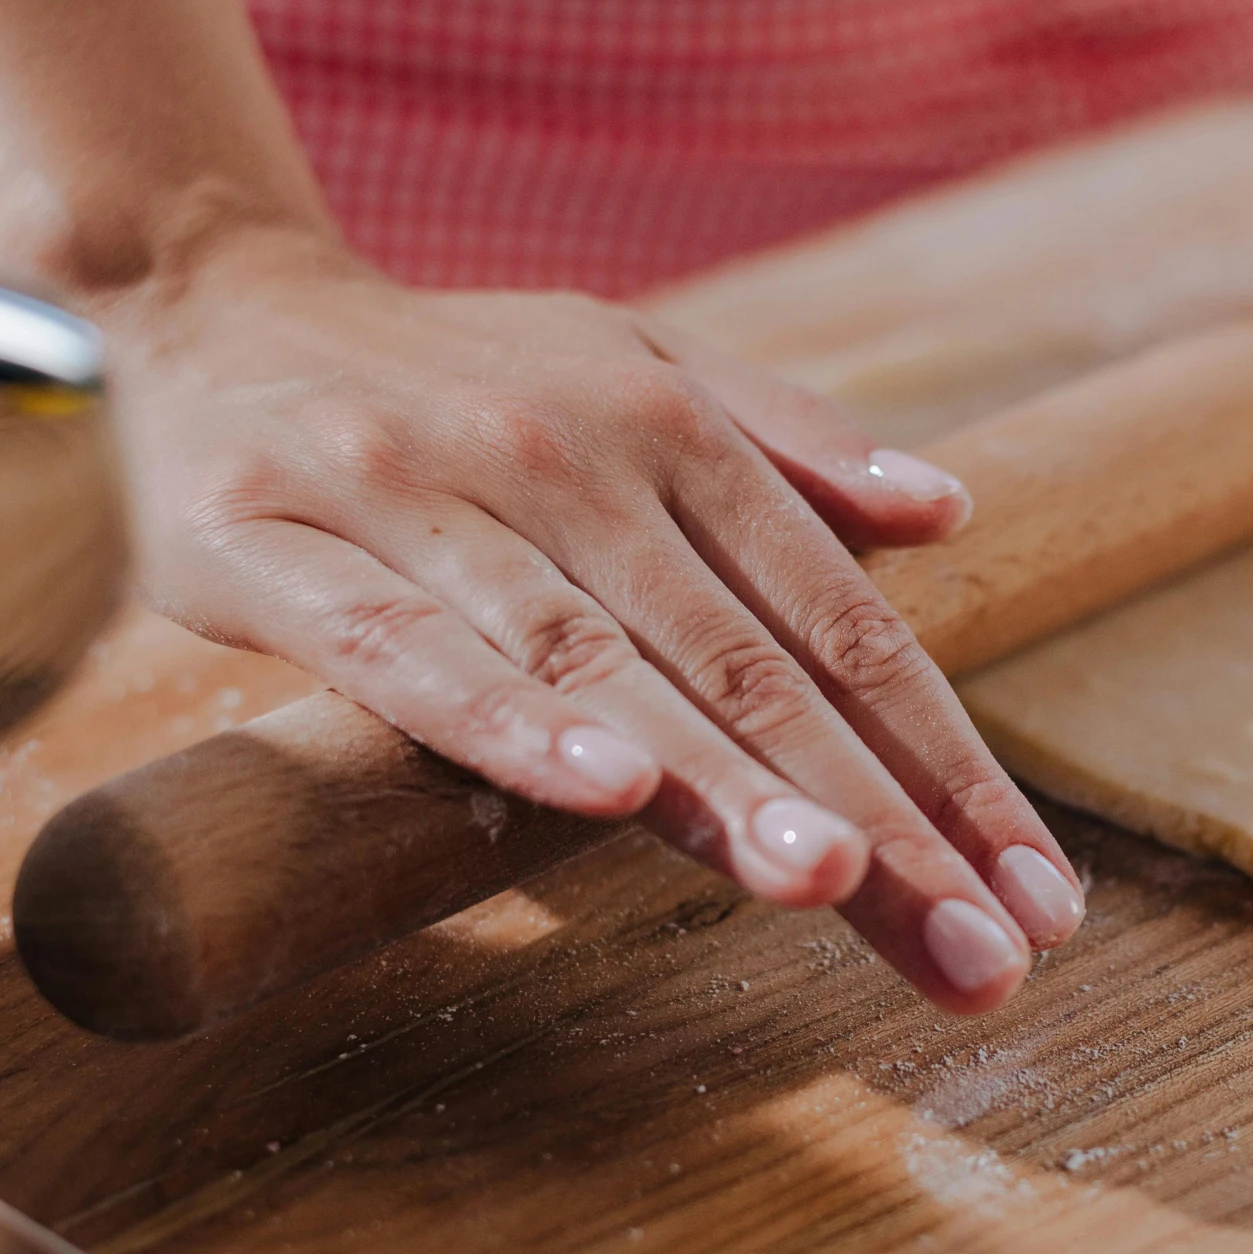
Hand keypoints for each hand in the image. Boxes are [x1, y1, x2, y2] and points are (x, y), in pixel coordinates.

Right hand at [102, 231, 1085, 1011]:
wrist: (215, 302)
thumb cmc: (461, 372)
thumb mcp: (637, 363)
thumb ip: (791, 445)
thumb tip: (951, 511)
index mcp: (672, 426)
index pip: (839, 623)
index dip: (948, 763)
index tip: (1037, 897)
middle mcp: (567, 456)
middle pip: (748, 665)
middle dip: (876, 819)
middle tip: (980, 951)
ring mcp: (420, 492)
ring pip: (598, 662)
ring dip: (721, 781)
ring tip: (832, 886)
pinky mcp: (274, 540)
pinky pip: (404, 648)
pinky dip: (505, 719)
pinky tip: (604, 794)